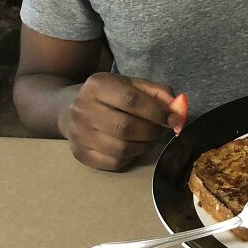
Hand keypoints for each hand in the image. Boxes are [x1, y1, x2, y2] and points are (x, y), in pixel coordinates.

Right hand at [58, 72, 180, 170]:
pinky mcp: (80, 154)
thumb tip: (177, 111)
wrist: (70, 108)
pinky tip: (134, 147)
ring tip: (150, 139)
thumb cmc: (109, 95)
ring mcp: (79, 133)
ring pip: (121, 148)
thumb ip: (157, 93)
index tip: (173, 120)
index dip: (156, 112)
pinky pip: (113, 163)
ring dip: (144, 146)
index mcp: (97, 85)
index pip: (131, 100)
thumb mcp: (132, 84)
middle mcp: (83, 108)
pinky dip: (131, 158)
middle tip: (162, 131)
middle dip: (152, 132)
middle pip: (125, 127)